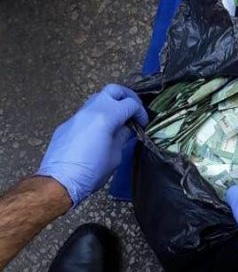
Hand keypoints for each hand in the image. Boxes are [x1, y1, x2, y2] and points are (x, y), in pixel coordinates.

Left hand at [37, 84, 147, 206]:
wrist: (59, 182)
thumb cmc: (91, 172)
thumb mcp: (115, 155)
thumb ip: (122, 137)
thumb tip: (126, 129)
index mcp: (106, 117)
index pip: (130, 103)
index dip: (140, 112)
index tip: (142, 123)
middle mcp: (91, 110)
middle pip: (113, 90)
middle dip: (126, 97)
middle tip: (133, 110)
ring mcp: (76, 116)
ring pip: (97, 98)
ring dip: (110, 104)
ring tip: (117, 119)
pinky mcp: (66, 125)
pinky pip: (85, 113)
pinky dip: (96, 116)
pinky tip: (99, 131)